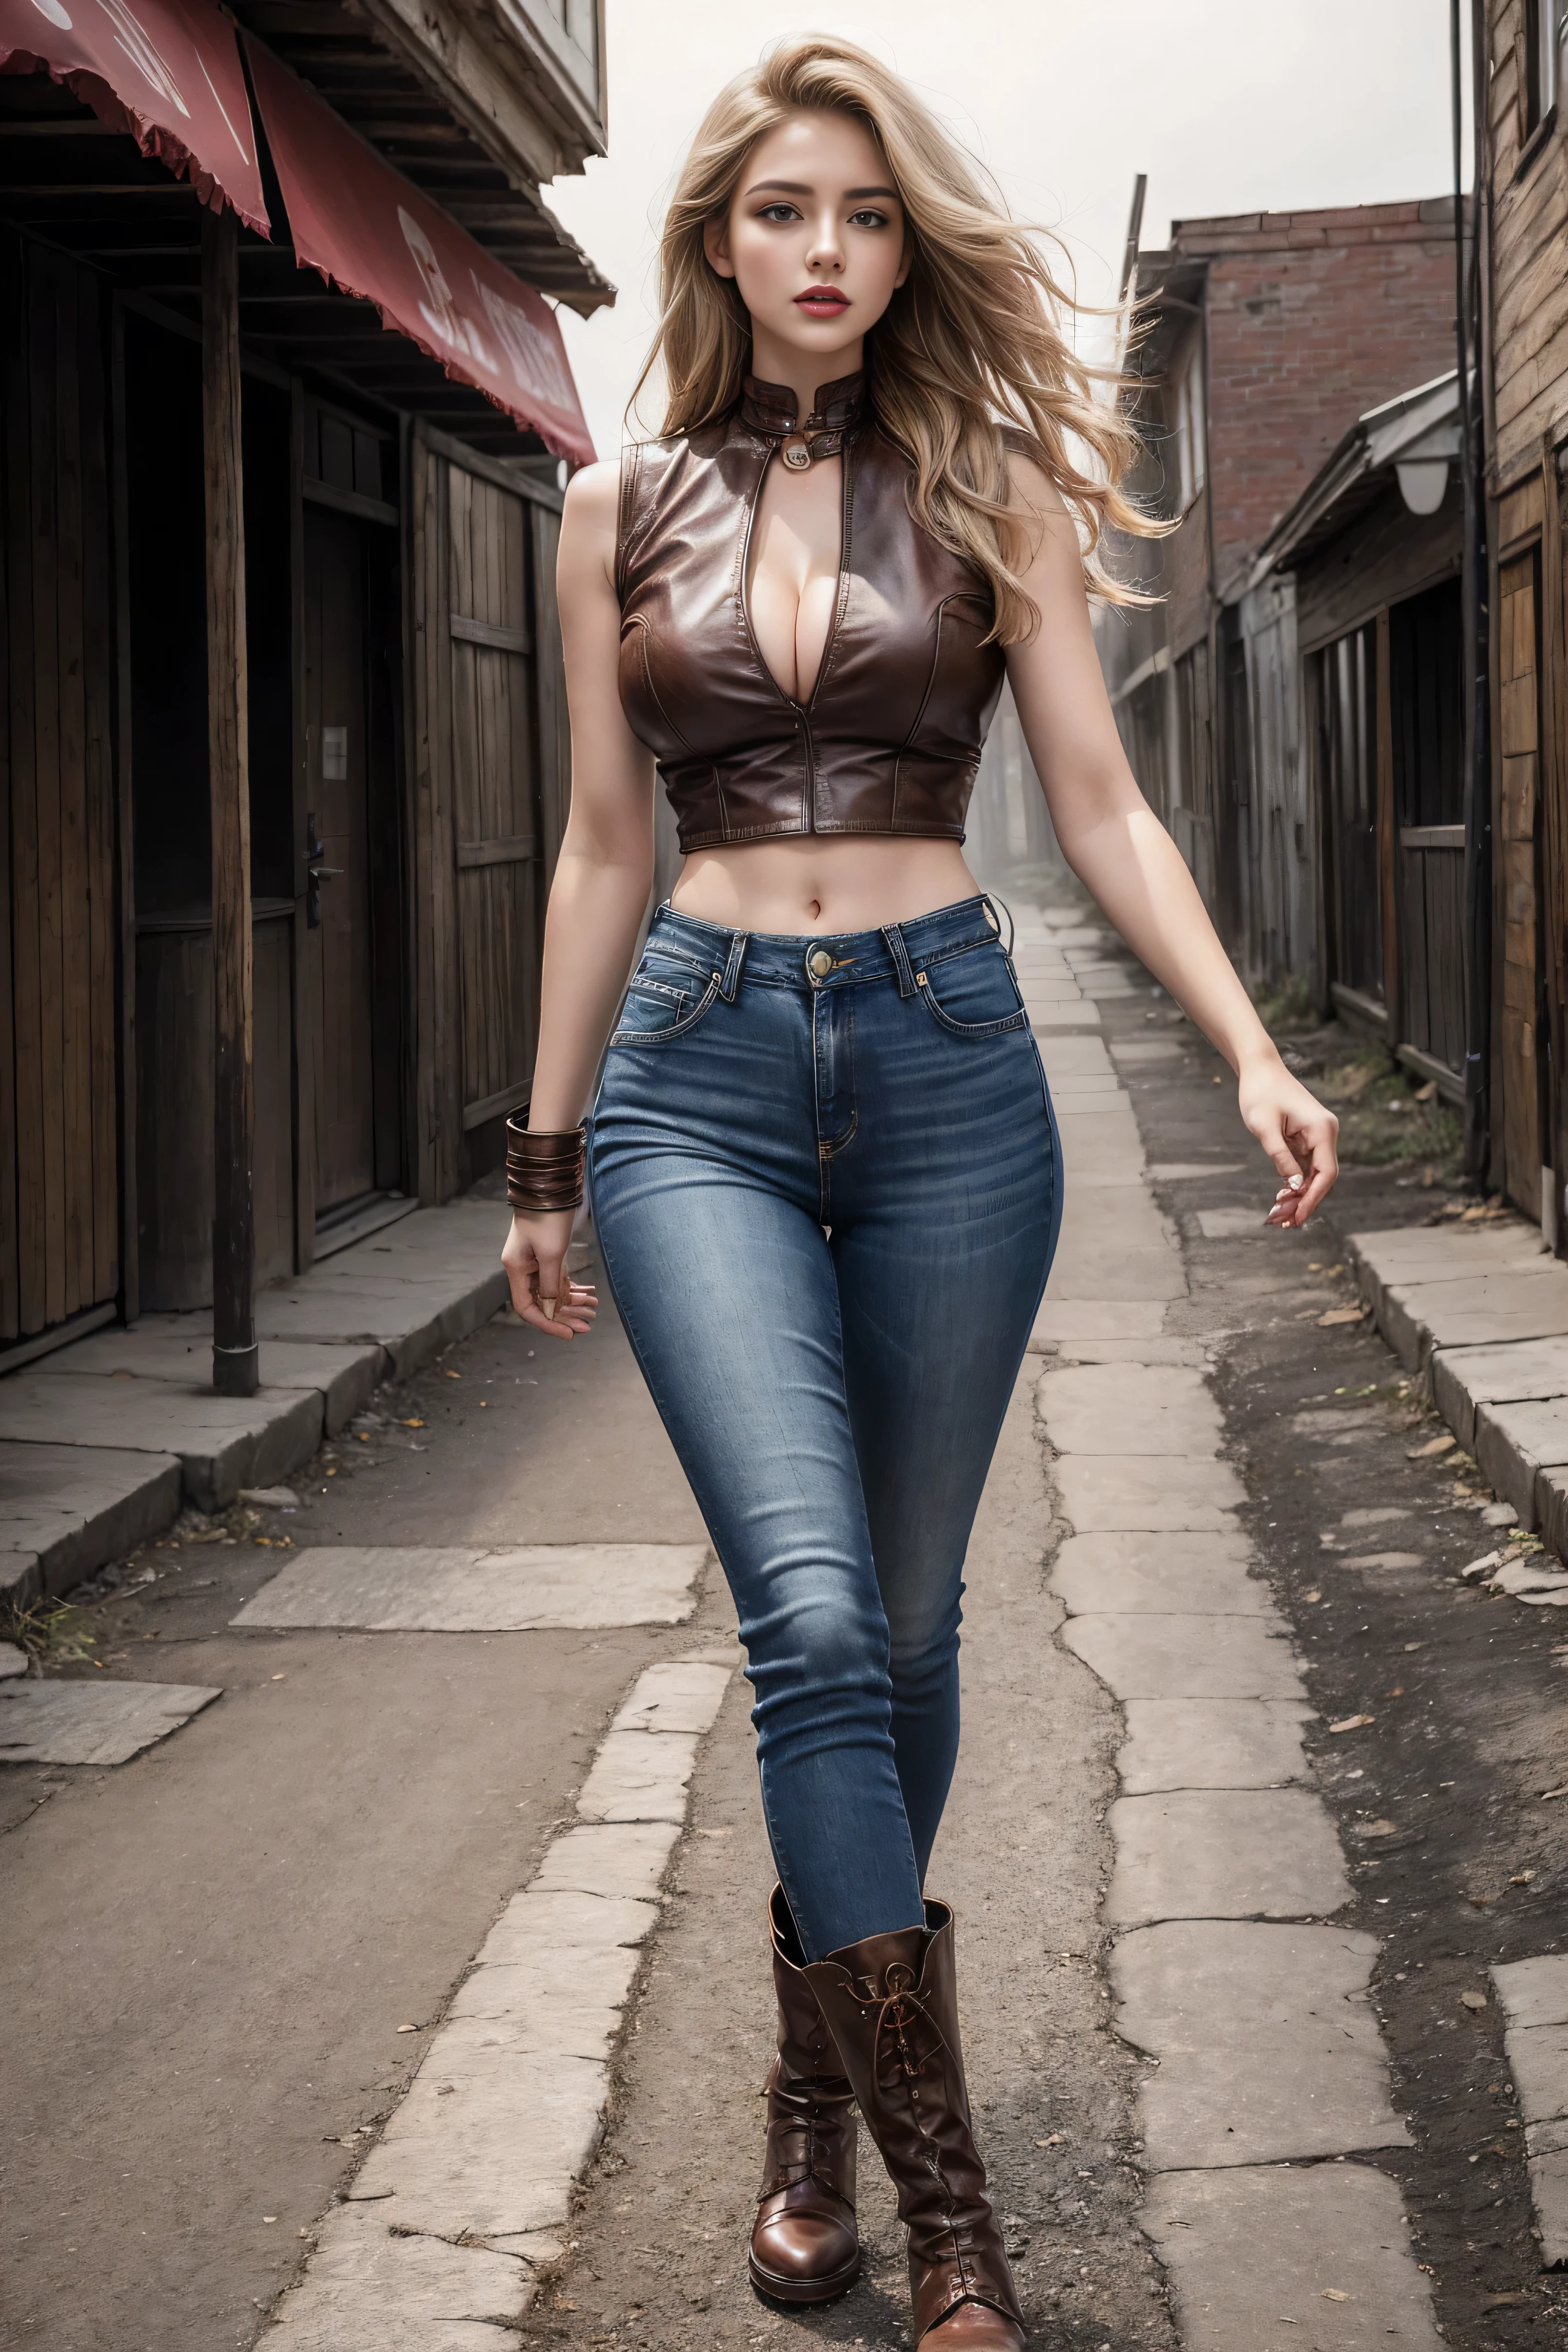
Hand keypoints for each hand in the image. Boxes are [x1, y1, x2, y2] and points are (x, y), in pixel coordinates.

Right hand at [501, 1209, 598, 1338]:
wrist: (551, 1188)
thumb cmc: (548, 1219)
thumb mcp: (551, 1255)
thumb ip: (549, 1284)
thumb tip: (550, 1308)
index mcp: (516, 1269)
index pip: (526, 1307)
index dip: (546, 1323)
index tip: (568, 1334)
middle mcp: (522, 1268)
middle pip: (542, 1301)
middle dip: (565, 1315)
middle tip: (588, 1326)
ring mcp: (534, 1261)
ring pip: (552, 1291)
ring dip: (572, 1301)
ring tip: (593, 1309)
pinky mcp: (546, 1254)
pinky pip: (557, 1278)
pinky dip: (572, 1287)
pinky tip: (588, 1293)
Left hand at [1236, 1053, 1339, 1228]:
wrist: (1259, 1068)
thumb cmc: (1260, 1094)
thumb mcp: (1265, 1128)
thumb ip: (1281, 1158)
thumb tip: (1295, 1187)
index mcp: (1322, 1129)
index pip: (1326, 1173)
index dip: (1313, 1198)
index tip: (1297, 1217)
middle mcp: (1326, 1132)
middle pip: (1323, 1176)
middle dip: (1306, 1200)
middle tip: (1285, 1223)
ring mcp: (1318, 1134)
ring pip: (1314, 1172)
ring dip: (1300, 1193)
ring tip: (1280, 1215)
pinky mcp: (1307, 1136)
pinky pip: (1306, 1164)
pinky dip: (1295, 1180)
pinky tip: (1282, 1196)